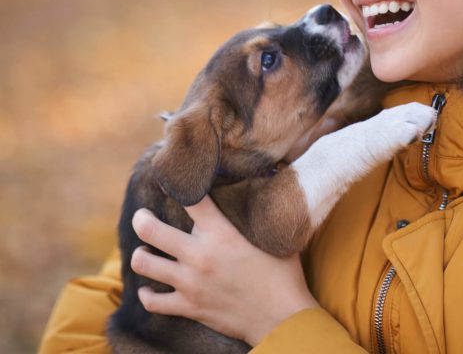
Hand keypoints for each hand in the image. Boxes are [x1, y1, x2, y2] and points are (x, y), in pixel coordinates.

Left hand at [131, 197, 318, 345]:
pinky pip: (153, 302)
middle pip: (152, 230)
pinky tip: (148, 288)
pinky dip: (146, 294)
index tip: (172, 182)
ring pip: (145, 263)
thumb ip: (261, 217)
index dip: (179, 186)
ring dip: (141, 255)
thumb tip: (269, 193)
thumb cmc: (283, 275)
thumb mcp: (273, 238)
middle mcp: (200, 254)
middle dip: (141, 219)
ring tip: (144, 250)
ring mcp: (191, 282)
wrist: (283, 319)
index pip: (191, 200)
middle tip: (141, 216)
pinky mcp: (189, 307)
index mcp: (221, 233)